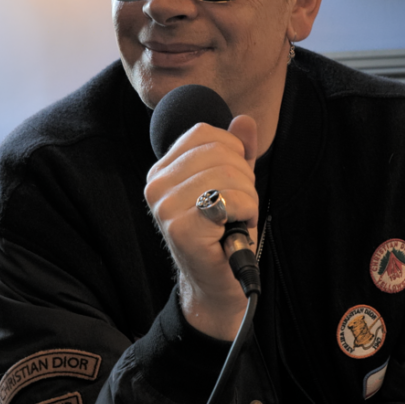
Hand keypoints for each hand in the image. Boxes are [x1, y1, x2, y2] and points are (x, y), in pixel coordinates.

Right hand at [144, 115, 258, 339]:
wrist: (218, 284)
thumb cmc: (223, 234)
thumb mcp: (232, 184)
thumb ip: (238, 151)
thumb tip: (244, 119)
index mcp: (162, 171)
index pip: (204, 134)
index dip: (233, 152)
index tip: (232, 183)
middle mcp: (156, 186)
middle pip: (219, 151)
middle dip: (244, 178)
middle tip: (237, 207)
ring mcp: (165, 207)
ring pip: (228, 174)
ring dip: (248, 198)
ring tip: (235, 219)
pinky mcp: (181, 228)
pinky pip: (230, 199)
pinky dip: (246, 211)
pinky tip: (236, 228)